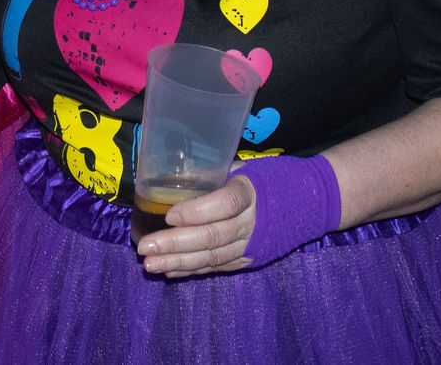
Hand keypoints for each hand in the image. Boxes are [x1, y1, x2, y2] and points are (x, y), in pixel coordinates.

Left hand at [134, 176, 254, 278]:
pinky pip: (216, 267)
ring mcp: (249, 246)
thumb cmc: (257, 181)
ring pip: (212, 257)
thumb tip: (170, 178)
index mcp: (249, 193)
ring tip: (150, 264)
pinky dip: (191, 269)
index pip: (225, 204)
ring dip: (178, 262)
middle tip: (145, 247)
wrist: (295, 206)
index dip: (197, 211)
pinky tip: (169, 270)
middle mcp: (251, 223)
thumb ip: (207, 175)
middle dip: (175, 244)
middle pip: (212, 236)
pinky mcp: (246, 261)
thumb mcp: (236, 169)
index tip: (169, 216)